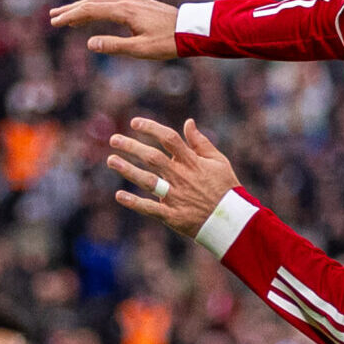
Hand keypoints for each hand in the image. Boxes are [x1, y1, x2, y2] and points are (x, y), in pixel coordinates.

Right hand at [48, 0, 179, 59]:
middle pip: (92, 2)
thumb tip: (89, 43)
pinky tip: (94, 14)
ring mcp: (133, 0)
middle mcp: (126, 1)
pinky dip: (97, 8)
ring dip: (83, 8)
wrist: (192, 29)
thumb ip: (114, 46)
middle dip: (71, 10)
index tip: (55, 23)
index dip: (70, 16)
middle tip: (53, 17)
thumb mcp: (140, 49)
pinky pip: (111, 3)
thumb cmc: (167, 42)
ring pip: (102, 1)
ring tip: (68, 16)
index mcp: (124, 11)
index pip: (90, 11)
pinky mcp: (139, 3)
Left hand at [108, 117, 240, 237]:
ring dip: (128, 170)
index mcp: (193, 162)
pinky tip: (119, 195)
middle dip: (132, 147)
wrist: (233, 221)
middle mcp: (182, 177)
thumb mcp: (218, 161)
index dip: (151, 128)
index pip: (169, 139)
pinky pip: (150, 209)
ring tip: (111, 160)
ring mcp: (176, 197)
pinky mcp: (173, 216)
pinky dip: (134, 203)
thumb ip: (201, 142)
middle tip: (114, 139)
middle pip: (153, 158)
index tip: (134, 123)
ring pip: (148, 181)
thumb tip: (188, 122)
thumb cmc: (226, 188)